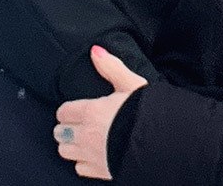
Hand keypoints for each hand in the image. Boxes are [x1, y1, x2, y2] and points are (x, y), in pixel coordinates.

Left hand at [54, 46, 146, 178]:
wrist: (162, 142)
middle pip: (60, 132)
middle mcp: (86, 136)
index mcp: (91, 112)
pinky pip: (79, 168)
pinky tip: (93, 154)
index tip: (77, 108)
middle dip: (67, 127)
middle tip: (80, 123)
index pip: (63, 112)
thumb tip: (96, 51)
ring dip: (71, 145)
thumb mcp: (131, 84)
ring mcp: (91, 156)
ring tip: (84, 138)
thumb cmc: (147, 112)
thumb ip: (111, 67)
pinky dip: (83, 162)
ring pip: (65, 151)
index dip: (70, 109)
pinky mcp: (100, 171)